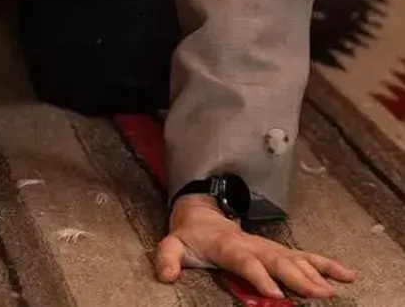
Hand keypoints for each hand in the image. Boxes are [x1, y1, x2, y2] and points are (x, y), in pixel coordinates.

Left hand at [155, 196, 356, 299]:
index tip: (275, 293)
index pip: (245, 261)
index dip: (259, 276)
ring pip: (296, 259)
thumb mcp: (173, 245)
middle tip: (319, 295)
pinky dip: (326, 264)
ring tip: (335, 290)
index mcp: (229, 246)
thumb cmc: (191, 236)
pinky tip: (346, 274)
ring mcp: (268, 247)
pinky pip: (305, 257)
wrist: (202, 216)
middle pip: (278, 261)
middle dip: (298, 277)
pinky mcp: (278, 251)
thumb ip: (168, 258)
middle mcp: (254, 245)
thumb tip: (166, 276)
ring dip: (316, 273)